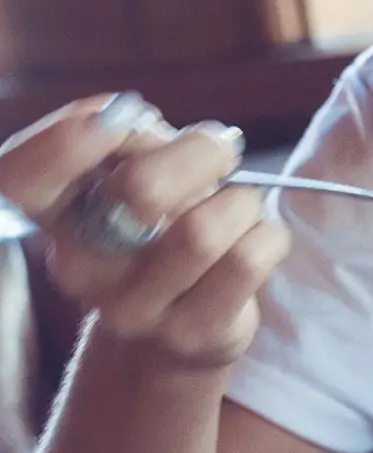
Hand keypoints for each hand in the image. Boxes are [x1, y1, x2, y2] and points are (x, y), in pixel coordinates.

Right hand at [0, 93, 290, 368]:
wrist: (180, 330)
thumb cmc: (160, 230)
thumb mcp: (138, 178)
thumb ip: (131, 143)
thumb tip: (139, 121)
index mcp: (57, 218)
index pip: (20, 181)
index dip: (61, 141)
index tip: (118, 118)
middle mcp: (81, 269)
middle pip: (139, 191)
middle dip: (198, 153)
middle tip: (221, 150)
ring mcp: (133, 309)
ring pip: (201, 231)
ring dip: (241, 201)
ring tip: (242, 204)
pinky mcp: (191, 334)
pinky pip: (246, 262)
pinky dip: (268, 235)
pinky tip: (258, 238)